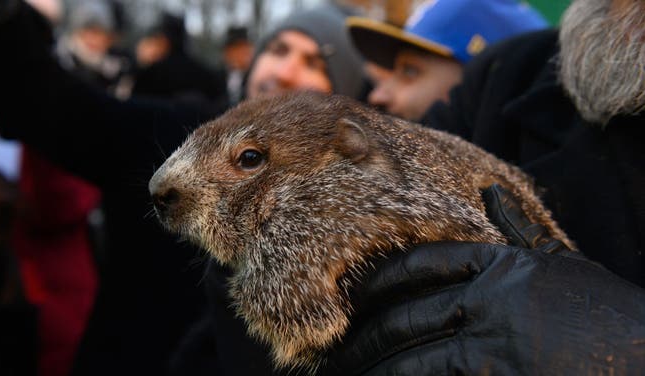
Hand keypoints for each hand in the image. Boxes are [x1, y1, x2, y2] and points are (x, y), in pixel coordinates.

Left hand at [322, 186, 644, 374]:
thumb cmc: (605, 314)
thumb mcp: (561, 262)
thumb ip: (517, 229)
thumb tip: (489, 190)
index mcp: (499, 265)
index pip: (419, 266)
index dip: (378, 283)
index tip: (353, 299)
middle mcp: (488, 300)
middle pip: (403, 317)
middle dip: (362, 339)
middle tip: (336, 354)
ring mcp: (490, 346)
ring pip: (409, 359)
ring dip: (373, 371)